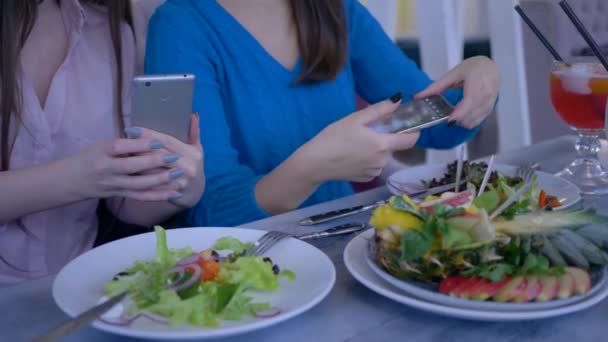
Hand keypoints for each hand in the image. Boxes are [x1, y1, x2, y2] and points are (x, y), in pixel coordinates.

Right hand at [70, 114, 203, 206]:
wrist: (71, 180)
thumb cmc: (91, 156)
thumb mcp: (103, 144)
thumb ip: (125, 143)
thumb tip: (153, 137)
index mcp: (102, 150)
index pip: (121, 146)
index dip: (140, 144)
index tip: (159, 140)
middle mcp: (106, 168)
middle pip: (131, 166)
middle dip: (154, 162)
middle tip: (174, 157)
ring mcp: (113, 184)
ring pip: (138, 184)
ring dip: (160, 180)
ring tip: (178, 173)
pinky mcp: (119, 194)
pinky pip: (141, 196)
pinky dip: (158, 195)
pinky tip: (174, 193)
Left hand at [125, 114, 204, 207]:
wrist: (195, 192)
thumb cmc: (192, 165)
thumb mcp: (196, 148)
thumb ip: (194, 132)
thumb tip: (193, 114)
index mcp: (193, 154)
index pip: (168, 141)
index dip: (149, 135)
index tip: (132, 129)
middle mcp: (188, 168)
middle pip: (159, 155)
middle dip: (139, 147)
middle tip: (122, 140)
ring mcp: (180, 182)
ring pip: (153, 171)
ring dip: (137, 163)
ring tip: (121, 154)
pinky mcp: (171, 193)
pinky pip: (152, 186)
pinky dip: (139, 178)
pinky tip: (126, 171)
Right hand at [298, 94, 419, 182]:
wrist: (315, 163)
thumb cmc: (334, 138)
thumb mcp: (355, 119)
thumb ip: (379, 110)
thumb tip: (397, 100)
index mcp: (383, 144)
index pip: (410, 140)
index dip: (413, 132)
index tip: (408, 125)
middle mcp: (383, 160)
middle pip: (392, 147)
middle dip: (385, 138)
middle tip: (366, 132)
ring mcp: (374, 172)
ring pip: (382, 157)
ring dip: (375, 150)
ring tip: (355, 144)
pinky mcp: (365, 179)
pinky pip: (373, 166)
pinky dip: (367, 160)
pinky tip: (352, 156)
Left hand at [415, 56, 499, 128]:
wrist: (489, 67)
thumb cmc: (472, 68)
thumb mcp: (453, 73)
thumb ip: (436, 87)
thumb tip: (418, 96)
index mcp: (477, 82)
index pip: (470, 101)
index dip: (460, 112)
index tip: (449, 119)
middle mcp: (486, 93)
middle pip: (472, 113)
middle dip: (458, 119)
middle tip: (447, 116)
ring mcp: (490, 102)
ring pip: (475, 120)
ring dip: (463, 122)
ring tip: (454, 115)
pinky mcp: (490, 108)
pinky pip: (479, 120)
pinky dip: (469, 121)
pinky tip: (462, 117)